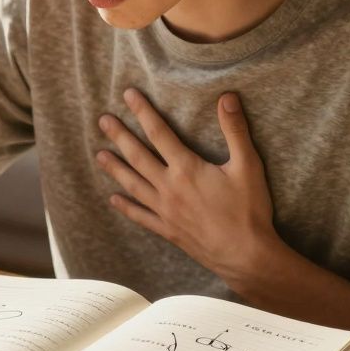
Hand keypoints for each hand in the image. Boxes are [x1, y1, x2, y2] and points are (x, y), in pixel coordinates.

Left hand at [96, 88, 280, 285]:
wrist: (246, 255)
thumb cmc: (249, 210)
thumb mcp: (248, 165)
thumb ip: (235, 130)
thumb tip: (227, 97)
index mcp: (186, 168)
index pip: (158, 132)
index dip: (142, 111)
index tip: (128, 95)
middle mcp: (169, 187)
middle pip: (138, 156)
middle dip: (119, 136)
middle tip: (103, 120)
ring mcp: (165, 210)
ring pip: (133, 184)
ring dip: (115, 169)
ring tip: (99, 155)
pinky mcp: (168, 230)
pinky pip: (141, 216)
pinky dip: (126, 207)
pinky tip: (114, 199)